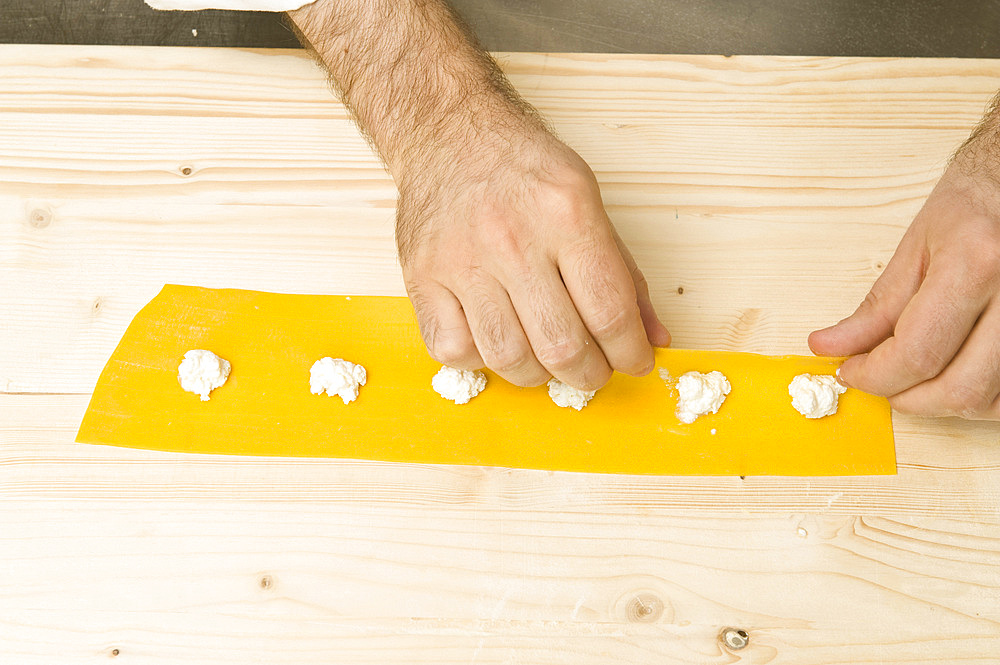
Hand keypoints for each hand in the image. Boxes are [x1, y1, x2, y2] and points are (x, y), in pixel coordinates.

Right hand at [396, 124, 669, 390]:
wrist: (448, 133)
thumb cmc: (523, 170)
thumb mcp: (589, 202)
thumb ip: (624, 273)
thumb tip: (654, 336)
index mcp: (567, 213)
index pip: (610, 311)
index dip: (630, 353)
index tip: (635, 362)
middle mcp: (513, 238)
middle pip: (560, 345)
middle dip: (588, 375)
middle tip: (592, 372)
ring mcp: (461, 259)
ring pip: (506, 356)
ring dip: (537, 376)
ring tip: (546, 361)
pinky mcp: (422, 276)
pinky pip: (452, 348)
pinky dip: (479, 360)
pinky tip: (494, 339)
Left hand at [809, 147, 999, 418]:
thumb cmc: (974, 207)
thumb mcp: (916, 248)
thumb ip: (876, 308)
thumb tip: (831, 347)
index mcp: (976, 263)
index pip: (917, 353)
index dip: (875, 376)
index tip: (851, 373)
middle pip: (959, 388)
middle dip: (908, 398)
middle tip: (881, 381)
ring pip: (991, 401)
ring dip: (945, 402)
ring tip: (918, 375)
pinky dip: (979, 396)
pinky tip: (956, 372)